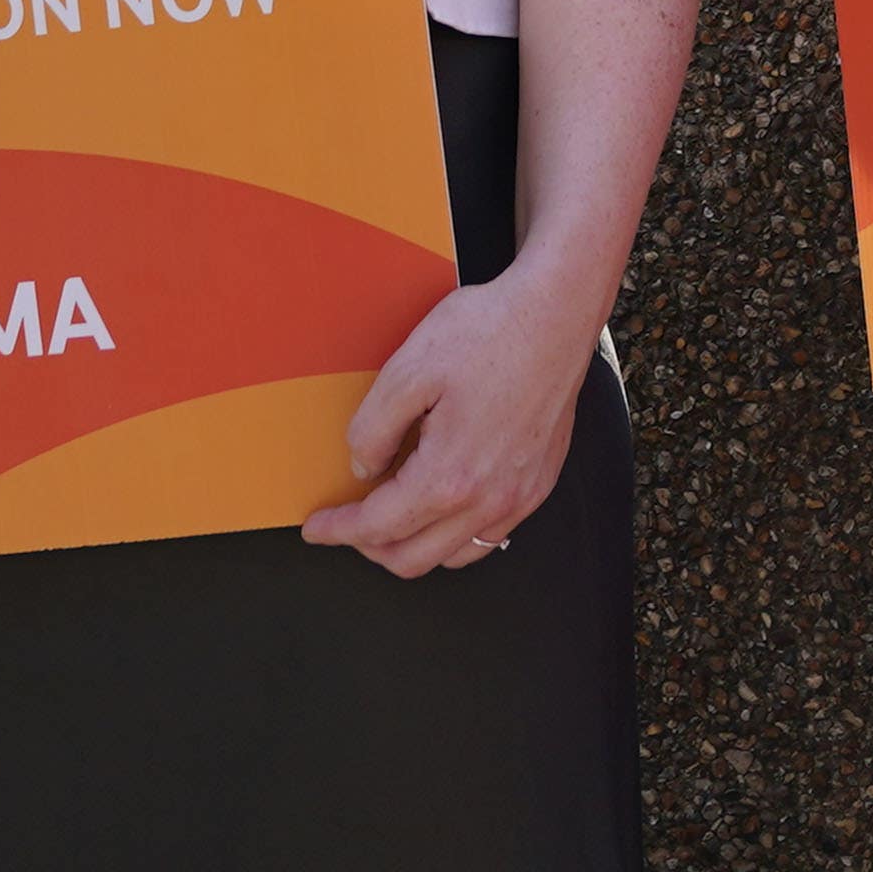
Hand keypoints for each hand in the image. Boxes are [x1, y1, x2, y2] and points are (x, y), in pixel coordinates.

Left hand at [302, 272, 590, 577]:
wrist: (556, 313)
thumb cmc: (487, 332)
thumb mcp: (407, 370)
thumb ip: (373, 430)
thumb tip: (365, 469)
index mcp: (449, 476)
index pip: (379, 526)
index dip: (339, 531)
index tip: (316, 528)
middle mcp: (488, 500)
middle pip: (412, 558)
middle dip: (369, 547)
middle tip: (346, 524)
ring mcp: (519, 497)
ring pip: (453, 556)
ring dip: (413, 545)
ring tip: (391, 514)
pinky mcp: (538, 483)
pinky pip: (489, 537)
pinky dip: (454, 534)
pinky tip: (441, 502)